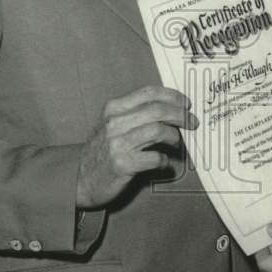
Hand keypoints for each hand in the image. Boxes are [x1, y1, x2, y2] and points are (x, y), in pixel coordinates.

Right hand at [76, 85, 197, 207]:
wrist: (79, 178)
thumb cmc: (100, 150)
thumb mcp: (111, 124)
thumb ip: (135, 113)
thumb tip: (170, 108)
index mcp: (113, 108)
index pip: (149, 93)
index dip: (172, 96)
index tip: (186, 103)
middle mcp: (115, 123)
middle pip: (158, 110)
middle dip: (180, 115)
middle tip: (192, 122)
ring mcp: (118, 144)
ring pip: (158, 130)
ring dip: (174, 136)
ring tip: (176, 142)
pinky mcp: (123, 164)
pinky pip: (155, 157)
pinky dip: (164, 160)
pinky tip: (164, 162)